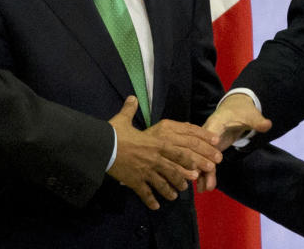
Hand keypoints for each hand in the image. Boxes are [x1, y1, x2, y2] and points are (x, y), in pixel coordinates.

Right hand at [107, 96, 221, 209]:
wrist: (102, 147)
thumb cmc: (114, 133)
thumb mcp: (123, 120)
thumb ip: (130, 109)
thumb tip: (131, 97)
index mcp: (155, 144)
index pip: (179, 152)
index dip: (192, 159)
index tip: (201, 164)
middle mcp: (154, 159)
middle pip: (175, 170)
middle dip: (187, 176)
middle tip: (195, 181)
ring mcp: (145, 172)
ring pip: (163, 183)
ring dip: (171, 190)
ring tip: (176, 195)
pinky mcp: (135, 181)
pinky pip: (145, 193)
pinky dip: (151, 200)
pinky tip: (156, 206)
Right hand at [197, 93, 271, 190]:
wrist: (235, 107)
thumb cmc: (242, 110)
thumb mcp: (251, 115)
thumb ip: (257, 122)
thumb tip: (267, 124)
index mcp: (215, 123)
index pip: (209, 137)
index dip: (209, 150)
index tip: (213, 165)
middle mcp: (207, 134)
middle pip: (202, 151)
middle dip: (203, 168)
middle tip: (206, 185)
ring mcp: (208, 142)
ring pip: (202, 158)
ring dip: (202, 174)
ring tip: (202, 190)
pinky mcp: (211, 148)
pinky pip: (206, 161)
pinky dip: (204, 172)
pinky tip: (203, 185)